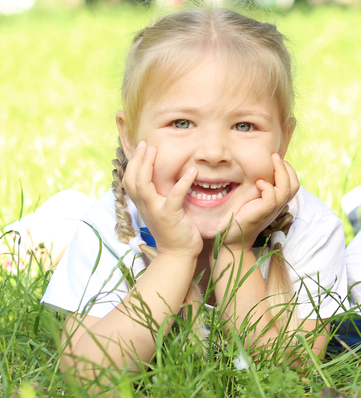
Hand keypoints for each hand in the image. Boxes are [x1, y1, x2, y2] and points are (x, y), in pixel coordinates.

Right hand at [123, 141, 201, 257]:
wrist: (178, 254)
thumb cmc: (174, 230)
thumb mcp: (163, 210)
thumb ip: (161, 195)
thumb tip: (166, 179)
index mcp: (143, 204)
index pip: (130, 180)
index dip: (133, 163)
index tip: (140, 147)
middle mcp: (145, 206)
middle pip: (131, 179)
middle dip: (136, 159)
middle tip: (145, 143)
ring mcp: (155, 211)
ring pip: (143, 185)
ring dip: (148, 165)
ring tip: (156, 150)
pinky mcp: (170, 216)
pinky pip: (174, 196)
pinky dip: (183, 182)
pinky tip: (192, 171)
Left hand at [224, 153, 299, 248]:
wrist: (232, 238)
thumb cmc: (240, 216)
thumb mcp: (253, 198)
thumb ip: (259, 187)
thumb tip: (258, 170)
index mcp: (278, 202)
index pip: (293, 184)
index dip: (288, 170)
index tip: (275, 160)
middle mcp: (278, 205)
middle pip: (294, 185)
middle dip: (287, 168)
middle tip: (274, 156)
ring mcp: (271, 210)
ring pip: (286, 189)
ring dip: (280, 172)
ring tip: (271, 161)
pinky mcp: (262, 213)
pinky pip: (272, 198)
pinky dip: (268, 187)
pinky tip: (258, 182)